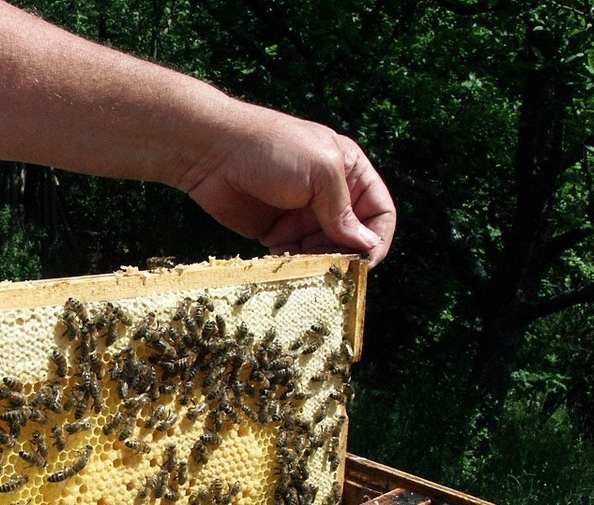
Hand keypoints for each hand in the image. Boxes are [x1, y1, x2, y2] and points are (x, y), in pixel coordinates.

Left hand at [185, 106, 395, 265]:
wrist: (214, 153)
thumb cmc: (272, 150)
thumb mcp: (321, 171)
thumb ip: (344, 211)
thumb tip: (367, 247)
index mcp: (349, 172)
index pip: (380, 212)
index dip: (377, 238)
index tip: (366, 260)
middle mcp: (330, 196)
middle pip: (353, 238)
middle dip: (346, 255)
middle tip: (332, 267)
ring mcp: (302, 216)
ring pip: (325, 252)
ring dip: (320, 263)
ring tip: (307, 264)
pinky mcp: (277, 233)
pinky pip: (296, 258)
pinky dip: (296, 265)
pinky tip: (286, 261)